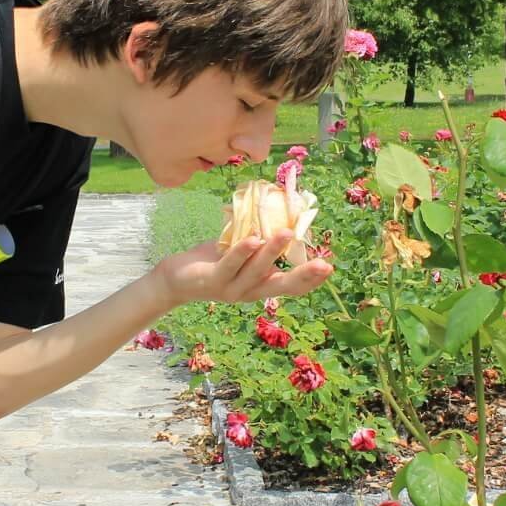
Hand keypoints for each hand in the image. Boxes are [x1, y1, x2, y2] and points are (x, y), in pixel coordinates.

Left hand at [154, 230, 334, 305]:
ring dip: (272, 252)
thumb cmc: (212, 261)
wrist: (175, 279)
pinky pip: (230, 265)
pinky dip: (242, 252)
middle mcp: (250, 291)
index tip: (330, 267)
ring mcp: (231, 289)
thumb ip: (259, 240)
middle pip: (281, 286)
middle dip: (304, 276)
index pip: (291, 287)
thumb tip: (280, 214)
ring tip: (286, 233)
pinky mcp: (213, 280)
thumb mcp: (240, 250)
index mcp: (260, 285)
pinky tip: (253, 239)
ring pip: (257, 271)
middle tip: (325, 265)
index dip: (310, 280)